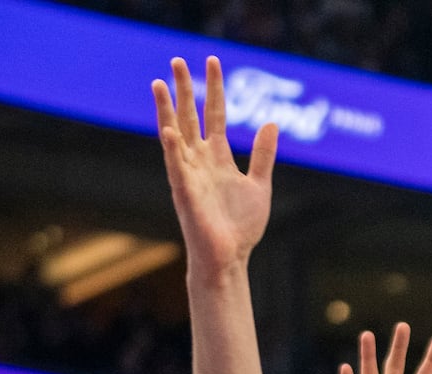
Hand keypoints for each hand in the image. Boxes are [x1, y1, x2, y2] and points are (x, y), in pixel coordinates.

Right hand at [152, 57, 276, 269]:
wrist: (230, 257)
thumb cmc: (241, 226)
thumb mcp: (259, 185)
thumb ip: (263, 155)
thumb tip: (271, 123)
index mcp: (219, 157)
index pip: (216, 114)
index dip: (215, 89)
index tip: (212, 61)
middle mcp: (200, 161)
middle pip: (191, 117)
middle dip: (185, 89)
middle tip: (176, 59)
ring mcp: (190, 175)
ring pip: (176, 136)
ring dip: (167, 111)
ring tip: (160, 83)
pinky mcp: (186, 194)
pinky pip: (178, 169)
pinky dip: (174, 150)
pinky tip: (170, 131)